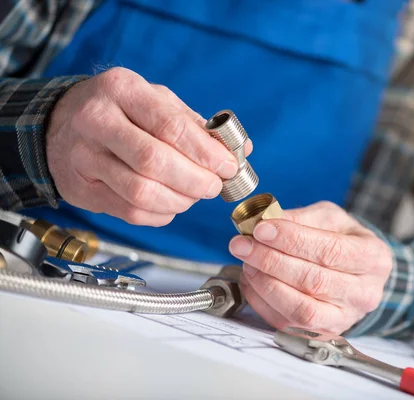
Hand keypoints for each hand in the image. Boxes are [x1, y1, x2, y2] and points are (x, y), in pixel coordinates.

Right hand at [47, 67, 250, 225]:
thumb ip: (196, 124)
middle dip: (195, 180)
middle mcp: (97, 121)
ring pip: (141, 192)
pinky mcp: (82, 190)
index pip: (170, 126)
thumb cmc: (120, 111)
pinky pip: (130, 212)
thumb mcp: (156, 100)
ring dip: (180, 201)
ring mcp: (85, 158)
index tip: (228, 166)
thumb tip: (242, 149)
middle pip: (154, 162)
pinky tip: (172, 205)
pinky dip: (161, 214)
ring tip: (194, 196)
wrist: (59, 125)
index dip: (205, 152)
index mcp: (121, 90)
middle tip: (214, 186)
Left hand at [228, 201, 392, 333]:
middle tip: (243, 245)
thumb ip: (301, 218)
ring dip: (265, 284)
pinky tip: (252, 282)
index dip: (292, 240)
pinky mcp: (322, 333)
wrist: (356, 272)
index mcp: (373, 257)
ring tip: (247, 263)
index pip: (330, 251)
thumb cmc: (343, 241)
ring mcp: (345, 318)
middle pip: (313, 280)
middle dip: (271, 260)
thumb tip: (267, 223)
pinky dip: (263, 302)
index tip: (261, 229)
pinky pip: (287, 323)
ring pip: (300, 308)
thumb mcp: (330, 219)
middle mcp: (364, 292)